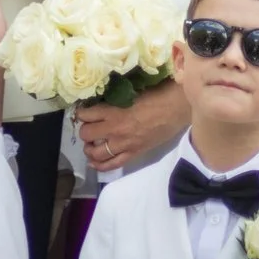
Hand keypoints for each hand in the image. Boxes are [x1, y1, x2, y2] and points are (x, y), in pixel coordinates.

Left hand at [73, 81, 188, 172]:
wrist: (176, 107)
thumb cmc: (156, 94)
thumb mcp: (130, 92)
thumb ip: (115, 100)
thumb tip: (102, 101)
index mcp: (113, 111)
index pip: (85, 115)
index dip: (81, 113)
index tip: (83, 112)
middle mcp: (114, 129)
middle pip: (86, 134)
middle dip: (85, 131)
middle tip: (89, 127)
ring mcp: (124, 144)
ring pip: (96, 153)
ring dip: (90, 149)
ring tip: (91, 144)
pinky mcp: (134, 153)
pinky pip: (112, 164)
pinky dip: (100, 165)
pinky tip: (94, 162)